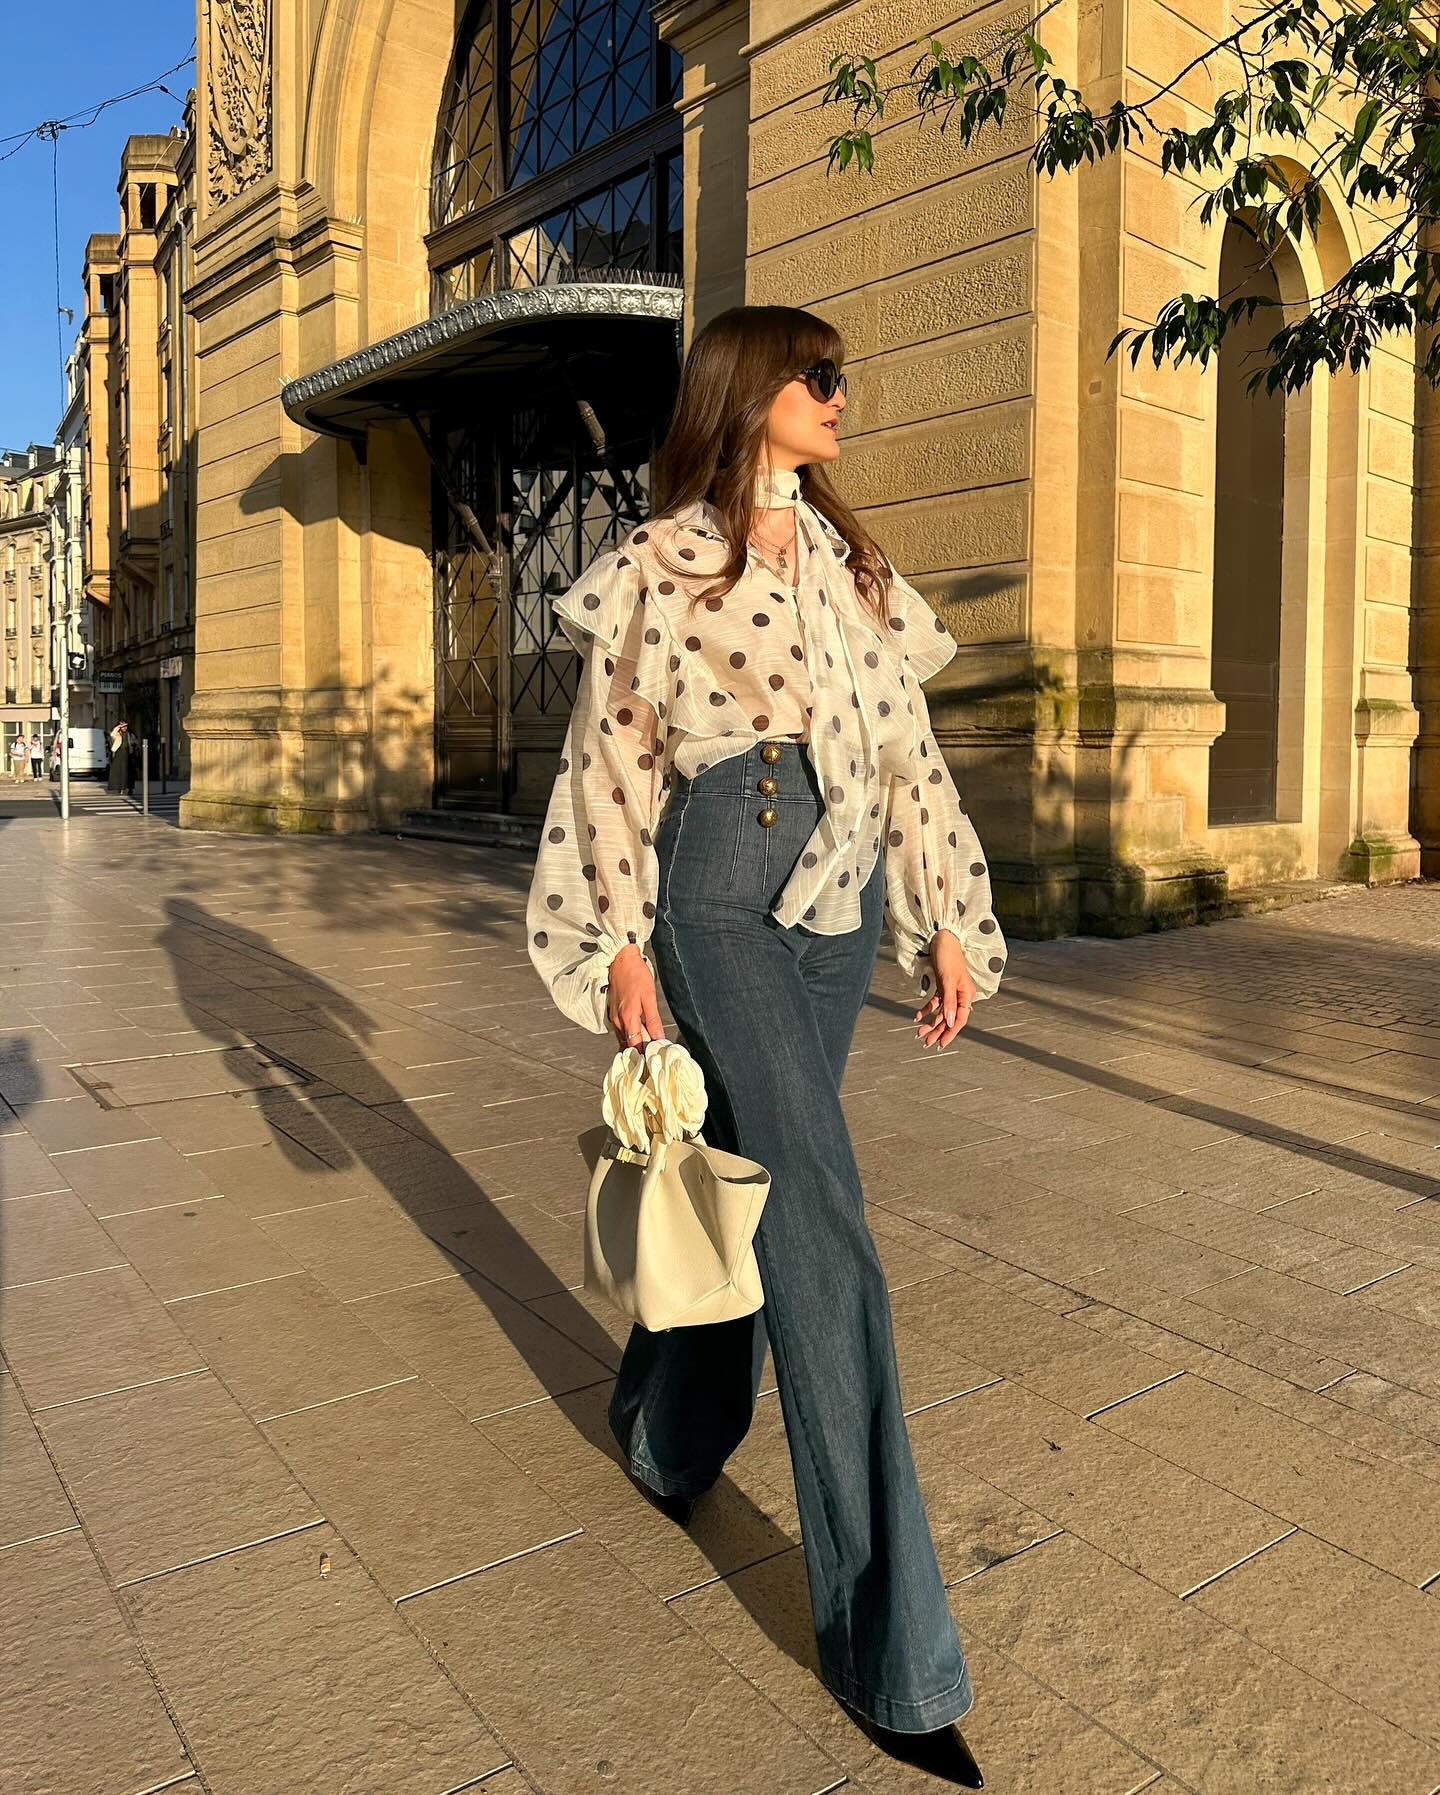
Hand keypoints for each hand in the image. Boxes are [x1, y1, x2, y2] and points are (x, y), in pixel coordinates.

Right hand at [607, 943, 666, 1049]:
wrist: (620, 960)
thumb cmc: (636, 975)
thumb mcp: (649, 997)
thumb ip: (653, 1020)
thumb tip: (659, 1037)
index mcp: (628, 1018)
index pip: (635, 1046)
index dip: (645, 1054)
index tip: (655, 1056)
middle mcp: (618, 1021)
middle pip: (628, 1045)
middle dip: (641, 1050)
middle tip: (654, 1052)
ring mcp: (614, 1017)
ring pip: (624, 1039)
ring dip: (635, 1043)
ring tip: (649, 1043)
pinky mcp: (613, 1012)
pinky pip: (621, 1030)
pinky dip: (630, 1034)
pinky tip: (639, 1031)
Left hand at [913, 929, 975, 1050]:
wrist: (942, 937)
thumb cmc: (948, 955)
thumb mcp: (947, 980)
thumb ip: (949, 1001)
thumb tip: (949, 1022)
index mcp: (966, 994)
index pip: (959, 1019)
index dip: (950, 1033)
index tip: (941, 1044)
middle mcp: (960, 995)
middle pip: (949, 1018)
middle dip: (937, 1031)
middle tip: (926, 1043)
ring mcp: (951, 991)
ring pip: (941, 1012)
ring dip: (930, 1023)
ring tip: (919, 1033)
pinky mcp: (943, 986)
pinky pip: (935, 1003)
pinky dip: (927, 1009)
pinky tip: (917, 1016)